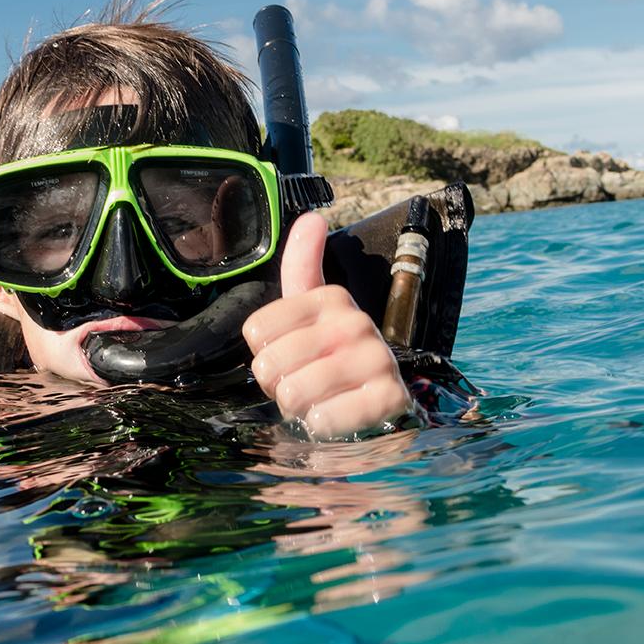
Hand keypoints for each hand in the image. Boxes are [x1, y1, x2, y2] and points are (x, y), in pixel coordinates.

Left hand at [242, 212, 413, 438]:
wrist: (379, 405)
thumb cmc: (332, 357)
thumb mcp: (312, 312)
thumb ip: (303, 266)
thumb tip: (313, 217)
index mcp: (330, 298)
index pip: (255, 331)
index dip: (263, 354)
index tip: (288, 356)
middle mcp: (355, 322)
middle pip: (269, 364)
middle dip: (278, 385)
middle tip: (303, 384)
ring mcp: (375, 359)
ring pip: (293, 393)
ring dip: (298, 408)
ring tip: (318, 400)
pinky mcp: (388, 398)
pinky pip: (324, 418)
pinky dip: (321, 425)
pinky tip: (336, 415)